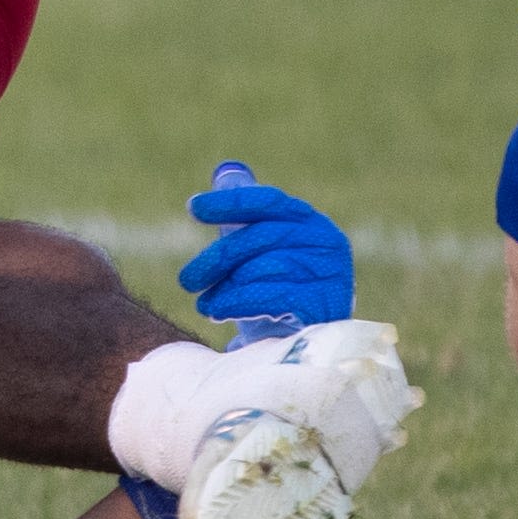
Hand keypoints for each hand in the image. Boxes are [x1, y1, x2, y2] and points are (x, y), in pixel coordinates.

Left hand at [179, 161, 349, 333]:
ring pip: (262, 269)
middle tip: (187, 280)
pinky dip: (237, 303)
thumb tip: (226, 171)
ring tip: (205, 304)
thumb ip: (246, 211)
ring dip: (226, 289)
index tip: (193, 208)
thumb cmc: (277, 291)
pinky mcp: (325, 306)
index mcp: (310, 222)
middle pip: (259, 237)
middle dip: (216, 259)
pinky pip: (271, 297)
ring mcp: (330, 275)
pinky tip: (217, 311)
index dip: (229, 202)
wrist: (302, 347)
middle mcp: (326, 243)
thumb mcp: (259, 250)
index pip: (268, 200)